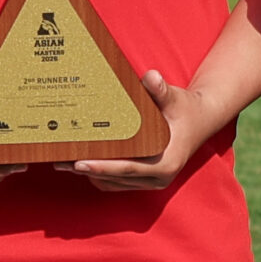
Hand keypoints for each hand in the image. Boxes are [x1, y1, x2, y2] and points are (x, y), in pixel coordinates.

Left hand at [71, 71, 208, 191]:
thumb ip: (161, 90)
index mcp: (165, 163)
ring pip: (113, 184)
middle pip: (115, 179)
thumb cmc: (185, 108)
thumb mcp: (174, 97)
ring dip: (90, 174)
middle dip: (87, 171)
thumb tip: (151, 77)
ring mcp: (151, 182)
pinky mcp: (145, 180)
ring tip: (65, 161)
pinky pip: (117, 183)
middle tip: (61, 161)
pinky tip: (82, 162)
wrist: (200, 120)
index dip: (101, 167)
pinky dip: (99, 174)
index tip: (79, 163)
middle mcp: (158, 178)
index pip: (127, 169)